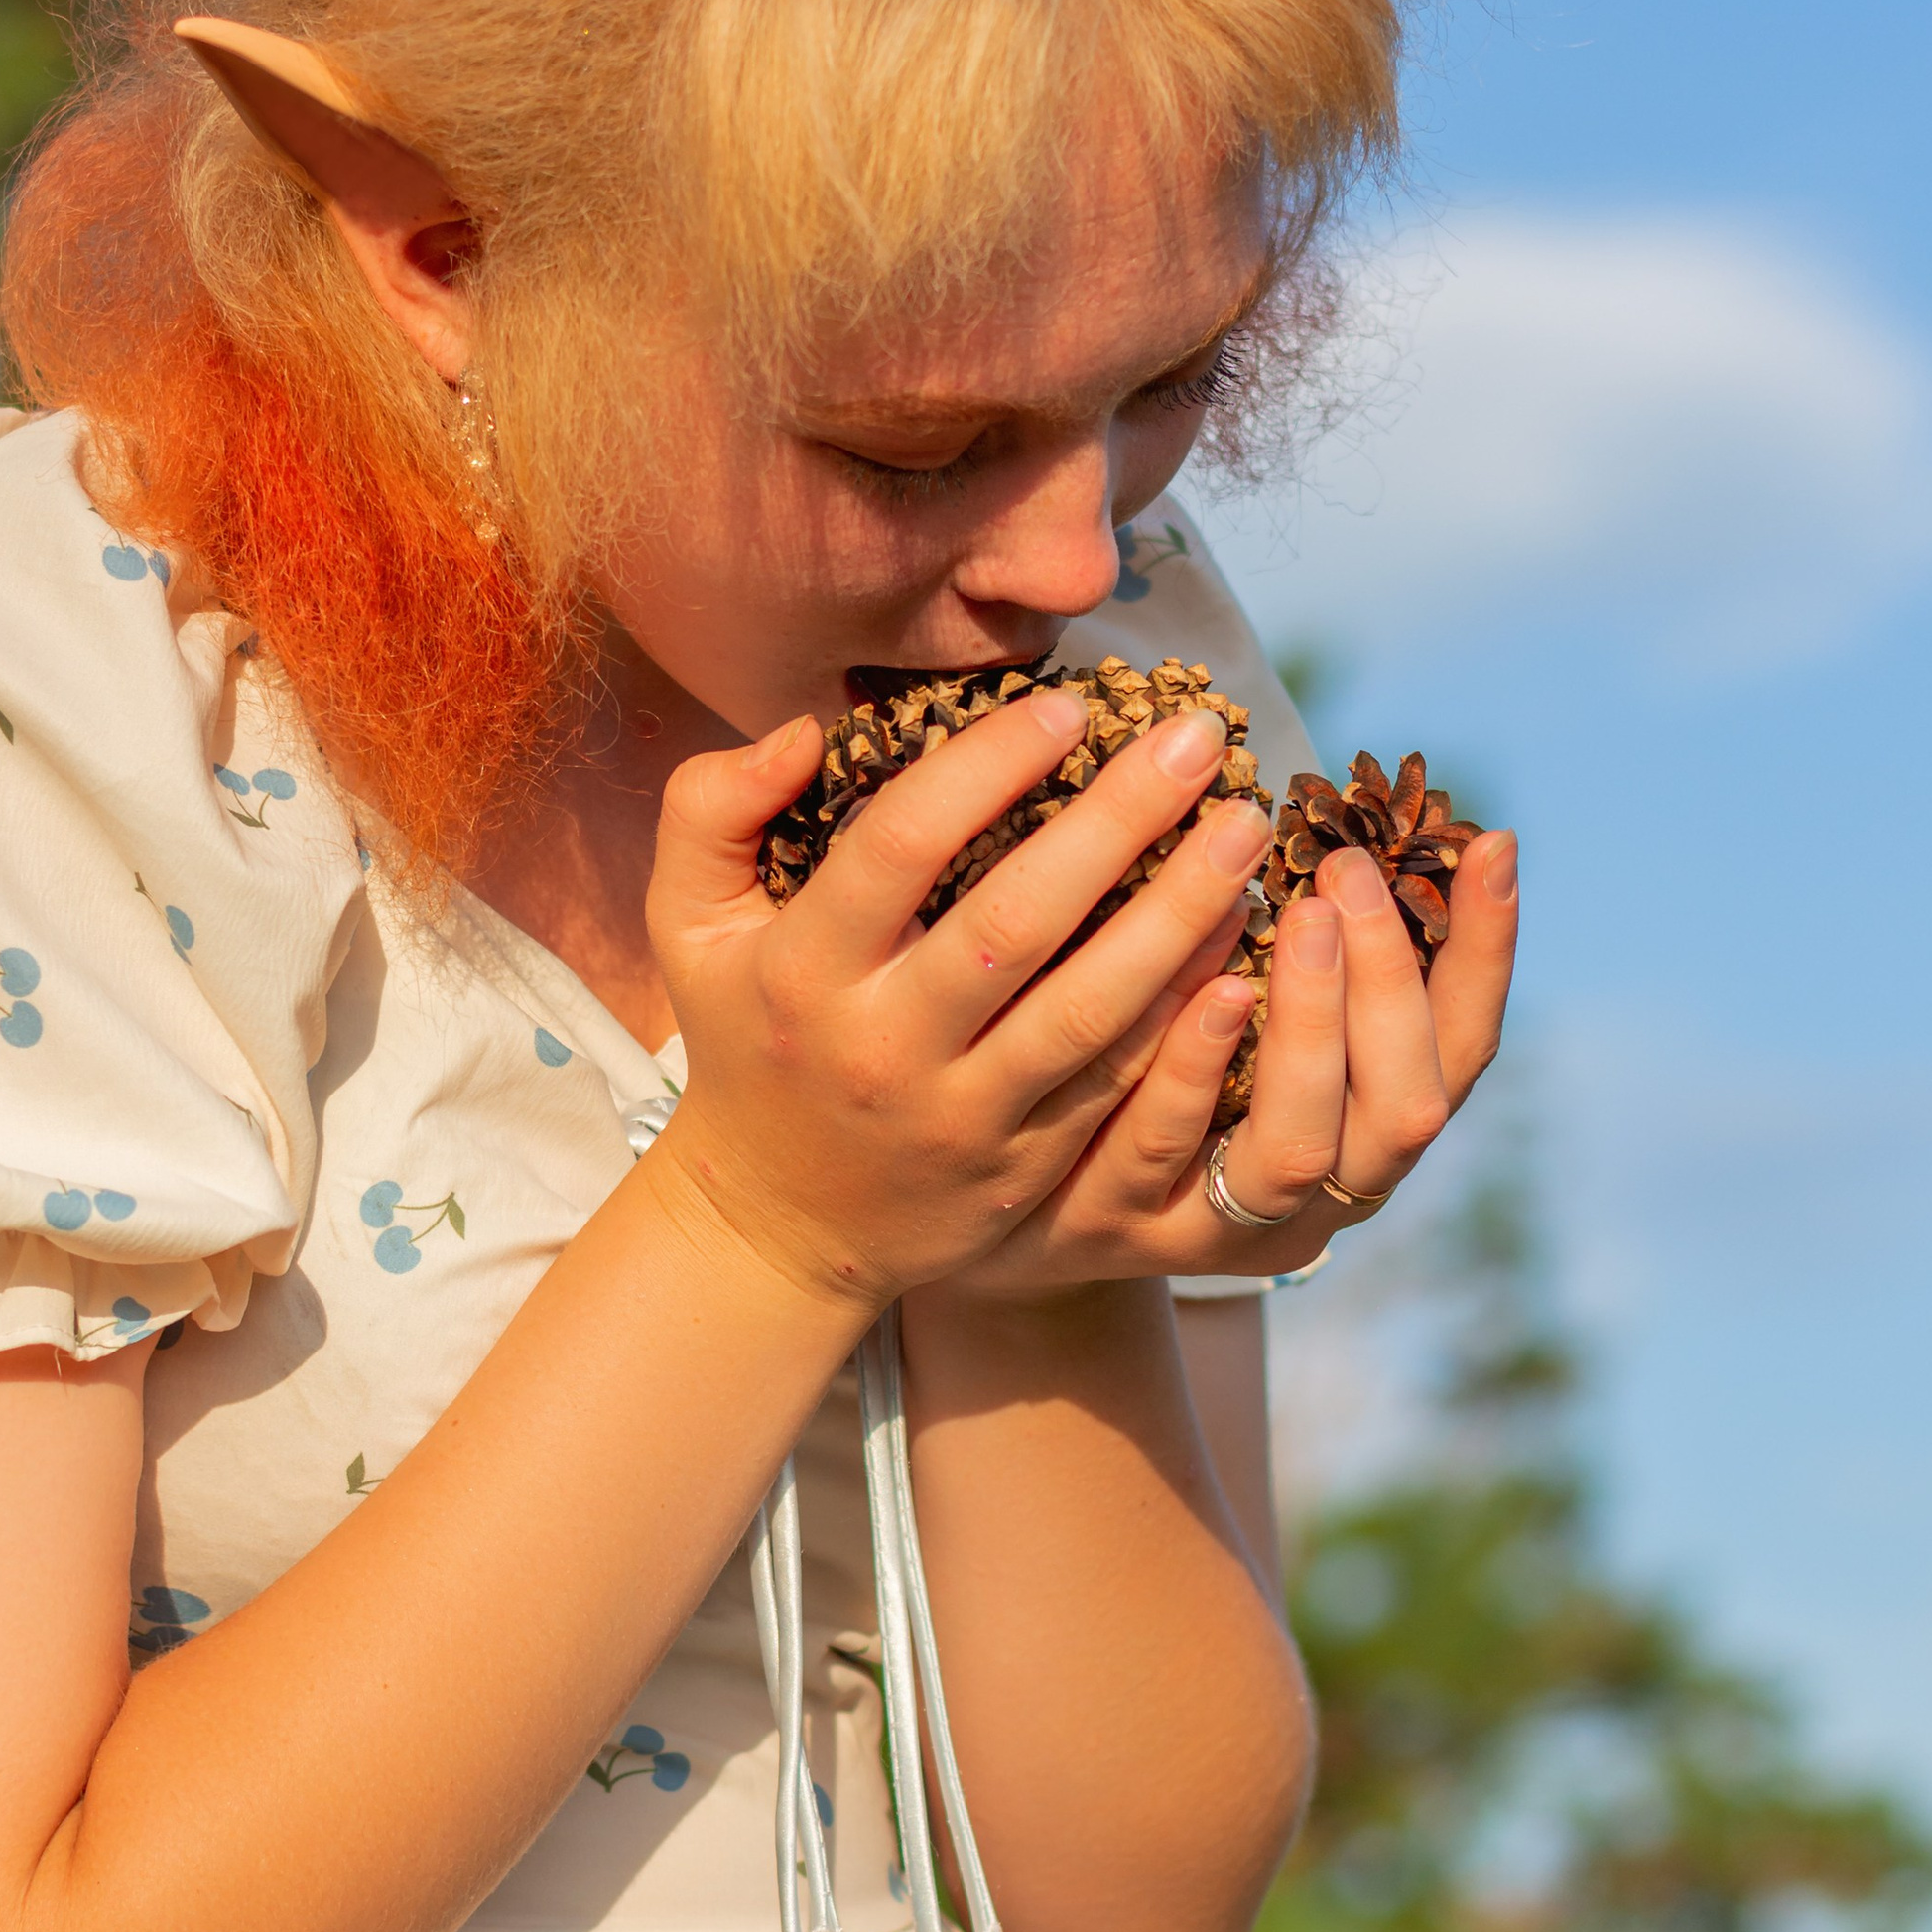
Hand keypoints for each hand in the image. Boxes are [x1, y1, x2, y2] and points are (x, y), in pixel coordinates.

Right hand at [640, 689, 1277, 1311]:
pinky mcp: (1024, 1169)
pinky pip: (1120, 1084)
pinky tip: (1240, 934)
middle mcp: (885, 1046)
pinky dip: (1188, 1010)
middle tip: (1201, 740)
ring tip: (1244, 830)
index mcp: (805, 970)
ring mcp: (962, 1117)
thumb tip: (804, 729)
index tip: (1065, 708)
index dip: (984, 768)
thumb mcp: (688, 923)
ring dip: (1180, 916)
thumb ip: (710, 808)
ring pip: (1090, 1012)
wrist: (777, 1223)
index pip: (899, 848)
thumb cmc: (747, 1035)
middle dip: (1119, 823)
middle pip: (1015, 923)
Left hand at [935, 821, 1520, 1300]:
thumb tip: (1352, 806)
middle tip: (1354, 874)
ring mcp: (1217, 1227)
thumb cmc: (1148, 1086)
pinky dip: (1196, 1066)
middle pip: (1402, 1111)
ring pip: (1293, 1146)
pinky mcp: (1115, 1226)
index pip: (1462, 1052)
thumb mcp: (1242, 1024)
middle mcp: (1315, 1202)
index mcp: (1363, 1137)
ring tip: (1310, 914)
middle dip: (1389, 985)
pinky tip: (1209, 988)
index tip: (1494, 843)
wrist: (1009, 1222)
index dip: (1487, 955)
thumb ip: (1302, 948)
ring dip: (1311, 1023)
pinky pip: (1163, 1151)